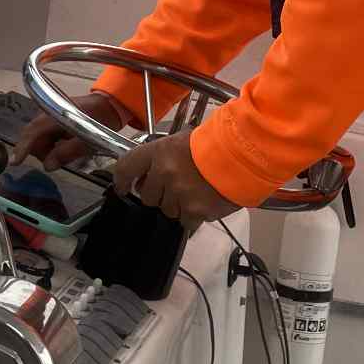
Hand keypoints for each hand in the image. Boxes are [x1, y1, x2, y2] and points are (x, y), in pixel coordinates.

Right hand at [12, 90, 133, 170]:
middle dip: (42, 152)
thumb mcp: (88, 140)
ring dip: (48, 150)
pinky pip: (45, 137)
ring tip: (67, 152)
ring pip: (38, 139)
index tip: (16, 162)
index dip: (23, 147)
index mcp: (55, 114)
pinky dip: (52, 146)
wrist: (108, 105)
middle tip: (59, 160)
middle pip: (33, 138)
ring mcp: (47, 116)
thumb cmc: (100, 120)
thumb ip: (67, 152)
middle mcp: (47, 113)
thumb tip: (47, 166)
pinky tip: (65, 146)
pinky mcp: (50, 120)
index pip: (33, 132)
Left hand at [111, 129, 237, 230]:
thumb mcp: (182, 141)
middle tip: (175, 187)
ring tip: (195, 193)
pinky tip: (204, 203)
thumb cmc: (214, 144)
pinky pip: (186, 222)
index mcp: (158, 152)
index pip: (126, 168)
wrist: (243, 154)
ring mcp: (178, 194)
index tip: (123, 187)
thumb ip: (162, 158)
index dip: (121, 180)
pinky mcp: (194, 211)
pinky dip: (193, 217)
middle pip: (148, 197)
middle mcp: (164, 173)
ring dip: (178, 206)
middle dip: (159, 195)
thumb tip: (148, 177)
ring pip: (167, 211)